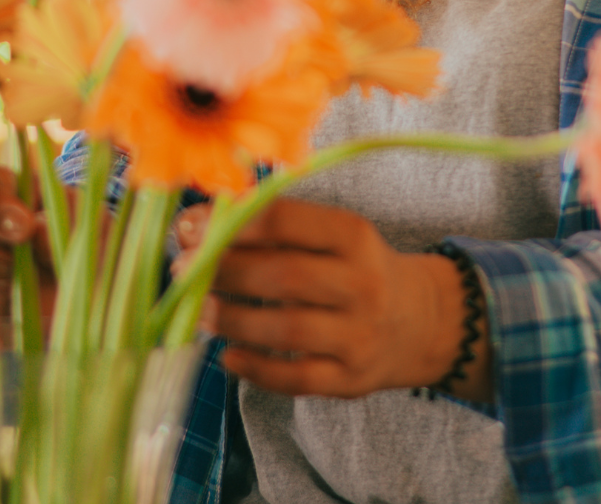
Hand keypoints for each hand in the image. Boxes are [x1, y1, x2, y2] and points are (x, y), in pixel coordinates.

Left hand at [173, 200, 492, 401]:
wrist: (419, 322)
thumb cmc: (354, 269)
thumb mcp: (331, 236)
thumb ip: (274, 229)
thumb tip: (196, 224)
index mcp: (354, 236)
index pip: (287, 221)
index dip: (232, 223)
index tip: (190, 226)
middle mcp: (363, 284)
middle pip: (284, 277)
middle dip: (224, 271)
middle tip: (181, 270)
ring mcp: (359, 336)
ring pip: (286, 330)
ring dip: (231, 320)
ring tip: (198, 312)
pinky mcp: (351, 379)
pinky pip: (296, 379)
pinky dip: (256, 369)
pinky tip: (228, 357)